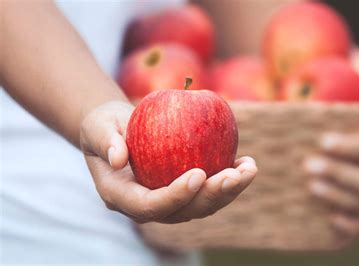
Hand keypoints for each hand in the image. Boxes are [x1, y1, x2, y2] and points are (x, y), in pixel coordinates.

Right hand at [80, 101, 256, 223]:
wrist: (115, 130)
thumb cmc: (104, 125)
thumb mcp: (97, 127)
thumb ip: (105, 141)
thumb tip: (119, 159)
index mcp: (121, 196)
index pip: (149, 206)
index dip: (175, 196)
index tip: (198, 174)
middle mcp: (146, 205)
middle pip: (182, 211)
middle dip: (211, 196)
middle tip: (233, 175)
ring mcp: (166, 200)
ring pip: (201, 205)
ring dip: (228, 191)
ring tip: (249, 169)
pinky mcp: (183, 190)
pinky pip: (208, 190)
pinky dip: (228, 179)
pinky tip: (245, 162)